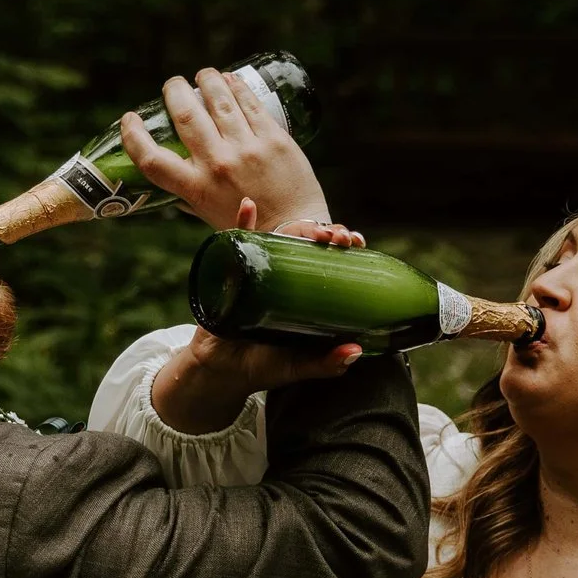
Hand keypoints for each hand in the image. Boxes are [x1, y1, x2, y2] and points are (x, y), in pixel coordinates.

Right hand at [120, 68, 329, 230]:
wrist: (296, 229)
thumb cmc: (252, 228)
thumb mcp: (210, 216)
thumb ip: (191, 198)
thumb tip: (173, 186)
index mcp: (196, 188)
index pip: (151, 158)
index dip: (134, 135)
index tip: (130, 119)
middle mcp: (218, 165)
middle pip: (186, 115)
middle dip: (174, 91)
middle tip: (173, 85)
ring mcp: (247, 149)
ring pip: (218, 100)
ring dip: (206, 80)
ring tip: (203, 75)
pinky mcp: (274, 139)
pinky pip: (250, 103)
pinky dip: (236, 86)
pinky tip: (230, 79)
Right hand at [149, 197, 363, 433]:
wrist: (221, 372)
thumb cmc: (262, 367)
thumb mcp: (297, 366)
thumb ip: (325, 363)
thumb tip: (355, 352)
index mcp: (302, 294)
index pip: (327, 262)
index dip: (342, 248)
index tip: (356, 242)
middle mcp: (283, 278)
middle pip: (306, 246)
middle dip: (324, 234)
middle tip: (338, 237)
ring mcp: (258, 272)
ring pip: (278, 241)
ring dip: (296, 228)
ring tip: (312, 229)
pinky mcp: (232, 272)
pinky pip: (237, 243)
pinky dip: (241, 222)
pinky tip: (248, 205)